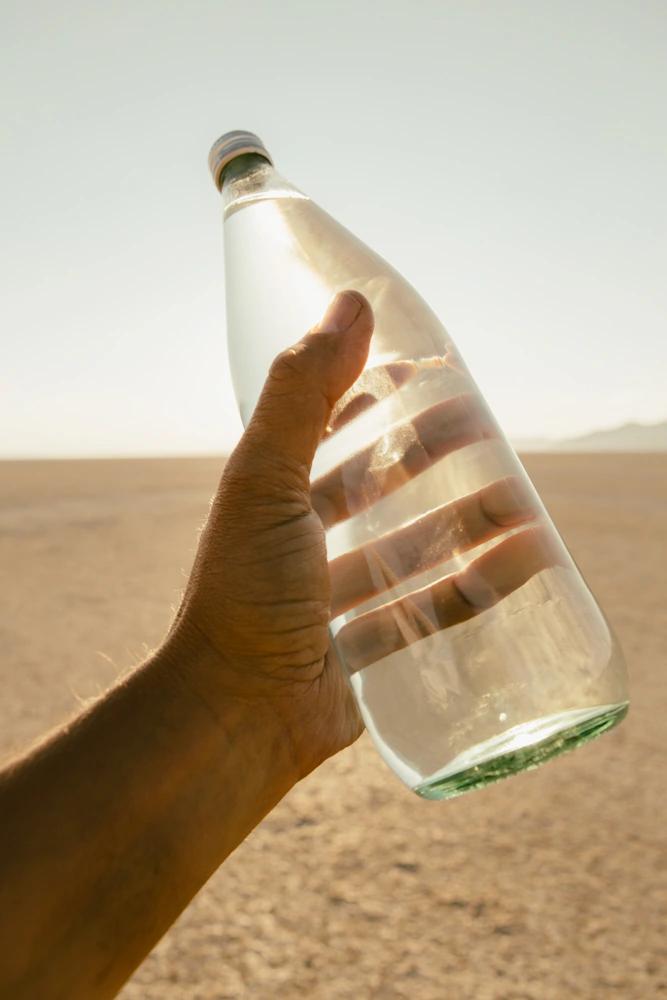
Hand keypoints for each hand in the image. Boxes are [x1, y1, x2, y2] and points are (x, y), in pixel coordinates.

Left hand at [167, 289, 562, 777]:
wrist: (235, 713)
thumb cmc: (246, 590)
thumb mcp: (266, 478)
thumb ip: (302, 391)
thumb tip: (350, 302)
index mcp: (273, 498)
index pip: (328, 432)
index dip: (373, 400)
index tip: (426, 375)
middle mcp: (302, 544)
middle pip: (379, 490)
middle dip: (430, 459)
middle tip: (486, 433)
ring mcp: (334, 600)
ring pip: (412, 550)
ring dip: (465, 524)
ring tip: (519, 502)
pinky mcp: (365, 652)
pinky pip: (430, 612)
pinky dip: (475, 589)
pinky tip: (520, 567)